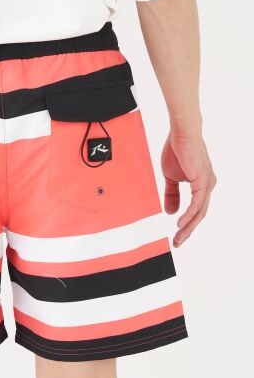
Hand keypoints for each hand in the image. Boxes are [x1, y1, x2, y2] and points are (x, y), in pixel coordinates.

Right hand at [161, 131, 216, 247]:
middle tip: (177, 243)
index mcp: (201, 186)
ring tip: (178, 238)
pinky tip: (180, 223)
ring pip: (199, 213)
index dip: (186, 225)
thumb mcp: (171, 178)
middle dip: (188, 231)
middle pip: (199, 215)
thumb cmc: (177, 151)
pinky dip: (189, 215)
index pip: (196, 211)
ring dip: (188, 227)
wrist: (181, 135)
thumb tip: (170, 212)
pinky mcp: (202, 181)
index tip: (176, 236)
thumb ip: (172, 194)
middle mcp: (207, 187)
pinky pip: (197, 203)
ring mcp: (206, 184)